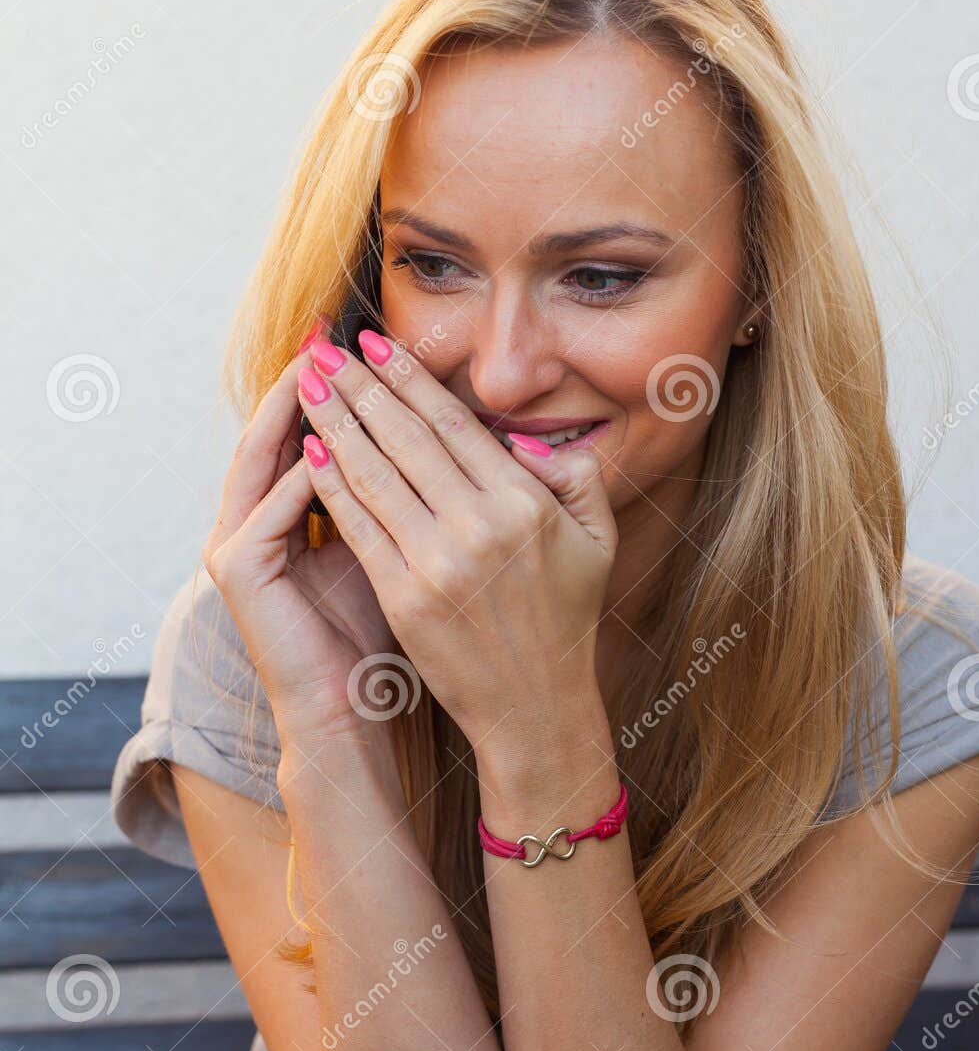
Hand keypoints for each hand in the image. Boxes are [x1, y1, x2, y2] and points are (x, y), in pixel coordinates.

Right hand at [201, 326, 403, 754]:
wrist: (348, 708)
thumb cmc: (386, 632)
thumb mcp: (404, 551)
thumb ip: (417, 496)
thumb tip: (471, 439)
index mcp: (293, 506)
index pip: (319, 428)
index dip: (351, 390)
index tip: (384, 344)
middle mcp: (258, 513)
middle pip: (284, 428)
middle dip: (320, 381)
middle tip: (347, 333)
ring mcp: (239, 539)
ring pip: (266, 456)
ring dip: (298, 411)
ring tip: (331, 369)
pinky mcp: (237, 569)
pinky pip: (269, 508)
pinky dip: (301, 475)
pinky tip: (332, 447)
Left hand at [296, 332, 617, 755]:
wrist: (535, 706)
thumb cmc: (566, 618)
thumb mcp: (598, 539)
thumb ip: (575, 477)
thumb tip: (521, 438)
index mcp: (524, 504)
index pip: (453, 424)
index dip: (408, 378)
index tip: (376, 344)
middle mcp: (478, 526)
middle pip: (405, 437)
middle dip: (359, 385)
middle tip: (325, 348)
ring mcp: (436, 563)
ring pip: (374, 474)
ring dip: (334, 422)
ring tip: (308, 385)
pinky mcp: (403, 598)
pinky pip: (358, 526)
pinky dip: (331, 484)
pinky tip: (311, 451)